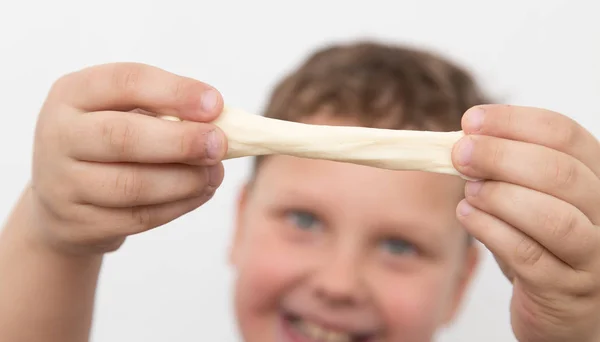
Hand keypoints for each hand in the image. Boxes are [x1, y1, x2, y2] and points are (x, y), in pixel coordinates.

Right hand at [29, 63, 226, 254]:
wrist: (61, 199)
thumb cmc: (106, 144)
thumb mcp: (122, 113)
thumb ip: (165, 111)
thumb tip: (222, 121)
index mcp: (73, 94)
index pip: (126, 82)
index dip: (175, 92)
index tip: (216, 104)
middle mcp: (59, 135)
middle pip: (123, 137)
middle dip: (181, 141)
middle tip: (220, 144)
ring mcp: (63, 183)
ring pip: (133, 185)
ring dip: (185, 180)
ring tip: (215, 174)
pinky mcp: (79, 223)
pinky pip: (138, 218)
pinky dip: (178, 206)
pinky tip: (201, 192)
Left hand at [451, 104, 599, 341]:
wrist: (561, 307)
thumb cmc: (541, 243)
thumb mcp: (530, 196)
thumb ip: (506, 169)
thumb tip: (463, 142)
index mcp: (598, 176)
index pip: (564, 134)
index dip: (513, 122)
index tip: (471, 121)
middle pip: (558, 172)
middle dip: (499, 156)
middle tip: (459, 154)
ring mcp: (593, 255)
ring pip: (551, 216)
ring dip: (498, 197)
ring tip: (469, 192)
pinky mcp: (568, 290)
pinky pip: (527, 255)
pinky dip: (490, 230)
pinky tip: (468, 216)